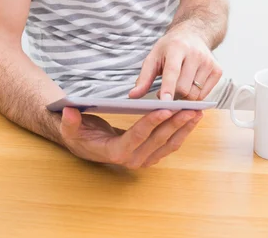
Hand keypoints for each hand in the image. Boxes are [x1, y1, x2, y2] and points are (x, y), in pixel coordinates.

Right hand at [60, 106, 202, 168]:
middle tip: (190, 108)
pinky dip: (182, 131)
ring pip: (168, 144)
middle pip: (158, 140)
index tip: (166, 109)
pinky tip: (191, 118)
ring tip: (197, 112)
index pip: (137, 136)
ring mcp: (143, 159)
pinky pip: (169, 144)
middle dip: (175, 123)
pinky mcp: (150, 154)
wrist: (85, 143)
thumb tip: (69, 111)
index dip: (151, 123)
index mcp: (115, 152)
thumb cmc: (79, 133)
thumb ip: (70, 121)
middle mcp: (132, 159)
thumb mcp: (70, 127)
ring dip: (183, 128)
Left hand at [128, 26, 222, 100]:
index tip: (165, 102)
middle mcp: (195, 54)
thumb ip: (143, 77)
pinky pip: (205, 94)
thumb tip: (132, 96)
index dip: (168, 88)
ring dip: (184, 97)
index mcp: (177, 48)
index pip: (172, 71)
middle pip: (184, 88)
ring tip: (178, 87)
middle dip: (173, 96)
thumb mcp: (153, 56)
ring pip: (195, 94)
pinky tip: (190, 85)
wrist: (194, 34)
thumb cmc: (170, 47)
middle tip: (166, 93)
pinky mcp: (218, 70)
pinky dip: (195, 95)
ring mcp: (209, 62)